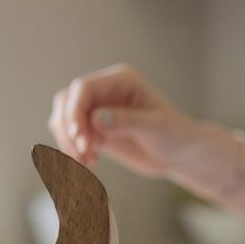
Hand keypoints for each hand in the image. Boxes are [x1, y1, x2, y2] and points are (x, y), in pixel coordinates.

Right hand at [48, 64, 197, 176]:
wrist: (180, 154)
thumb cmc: (175, 135)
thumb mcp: (156, 127)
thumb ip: (126, 121)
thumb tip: (96, 119)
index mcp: (121, 80)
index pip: (84, 88)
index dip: (75, 112)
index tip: (80, 139)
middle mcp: (106, 90)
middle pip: (68, 101)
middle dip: (69, 129)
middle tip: (83, 156)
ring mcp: (99, 109)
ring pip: (64, 117)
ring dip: (68, 141)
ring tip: (86, 163)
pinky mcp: (95, 129)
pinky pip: (72, 135)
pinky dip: (73, 150)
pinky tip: (90, 164)